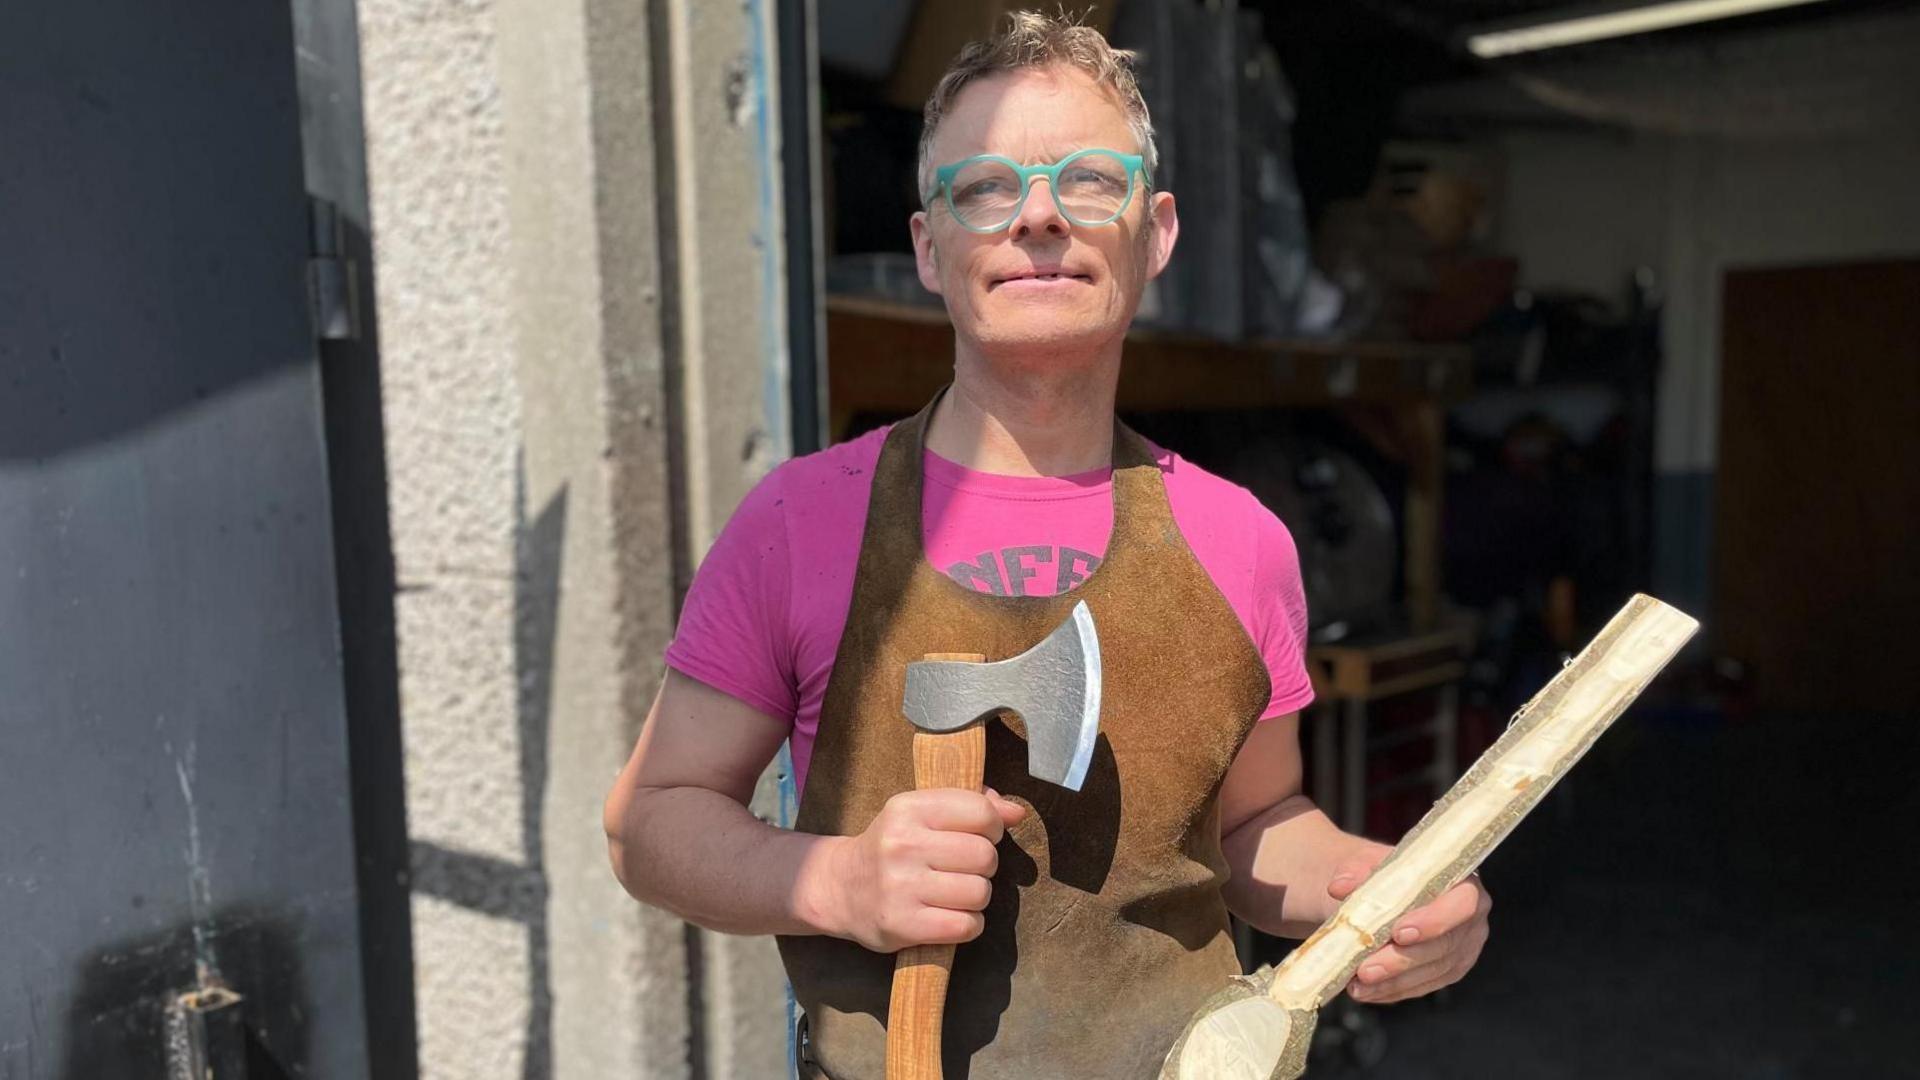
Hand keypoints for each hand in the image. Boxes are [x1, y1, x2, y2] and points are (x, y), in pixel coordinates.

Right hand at [816, 787, 1026, 953]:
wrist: (840, 888)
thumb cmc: (892, 847)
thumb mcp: (920, 813)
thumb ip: (970, 804)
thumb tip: (1017, 812)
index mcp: (908, 808)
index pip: (980, 812)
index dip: (993, 826)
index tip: (982, 835)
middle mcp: (902, 844)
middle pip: (984, 855)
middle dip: (984, 864)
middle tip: (964, 868)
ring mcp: (900, 886)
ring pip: (979, 892)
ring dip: (976, 896)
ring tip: (955, 893)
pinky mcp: (902, 924)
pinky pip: (966, 925)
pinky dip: (968, 924)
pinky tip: (950, 916)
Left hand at [1328, 846, 1490, 1004]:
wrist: (1378, 894)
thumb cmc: (1382, 875)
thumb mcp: (1367, 862)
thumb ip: (1355, 870)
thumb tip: (1339, 886)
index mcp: (1463, 883)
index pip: (1462, 904)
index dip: (1434, 921)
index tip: (1398, 933)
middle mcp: (1471, 920)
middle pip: (1444, 945)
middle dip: (1402, 960)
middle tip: (1366, 969)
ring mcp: (1462, 950)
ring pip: (1431, 972)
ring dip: (1393, 981)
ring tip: (1358, 984)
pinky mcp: (1447, 973)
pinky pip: (1422, 986)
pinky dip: (1392, 990)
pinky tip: (1367, 991)